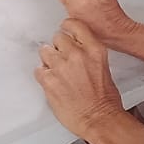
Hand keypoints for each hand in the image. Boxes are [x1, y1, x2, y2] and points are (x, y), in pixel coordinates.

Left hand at [36, 18, 124, 139]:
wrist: (100, 120)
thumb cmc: (105, 100)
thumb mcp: (103, 67)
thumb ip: (87, 54)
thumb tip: (76, 49)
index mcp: (93, 49)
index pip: (74, 24)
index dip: (67, 27)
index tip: (65, 30)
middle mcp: (77, 54)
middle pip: (57, 38)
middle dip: (59, 48)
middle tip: (63, 60)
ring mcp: (61, 67)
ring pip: (45, 51)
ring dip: (49, 61)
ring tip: (57, 73)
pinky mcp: (49, 81)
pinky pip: (38, 70)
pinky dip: (43, 75)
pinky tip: (53, 82)